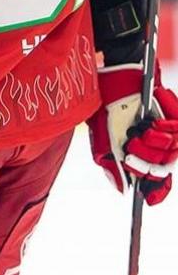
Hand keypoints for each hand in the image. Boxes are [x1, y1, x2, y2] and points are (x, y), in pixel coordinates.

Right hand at [90, 64, 177, 204]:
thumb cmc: (108, 105)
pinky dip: (164, 127)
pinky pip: (177, 130)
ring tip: (139, 129)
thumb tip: (123, 190)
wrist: (115, 75)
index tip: (149, 199)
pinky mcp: (176, 116)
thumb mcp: (104, 138)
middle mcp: (159, 143)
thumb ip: (113, 164)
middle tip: (131, 148)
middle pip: (164, 167)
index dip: (157, 190)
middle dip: (146, 162)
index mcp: (143, 151)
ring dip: (152, 142)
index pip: (158, 177)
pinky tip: (152, 120)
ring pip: (173, 151)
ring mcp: (169, 130)